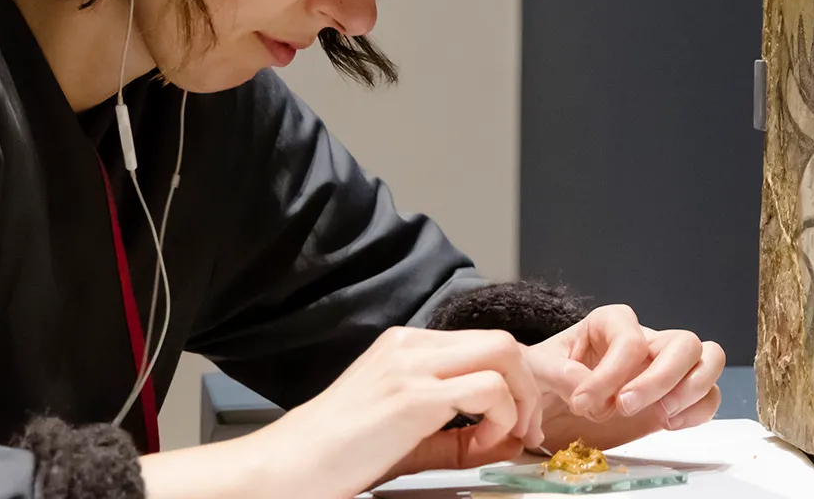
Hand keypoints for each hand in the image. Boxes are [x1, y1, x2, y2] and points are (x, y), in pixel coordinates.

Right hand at [139, 326, 544, 498]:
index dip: (518, 381)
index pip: (485, 344)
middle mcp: (410, 345)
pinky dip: (500, 418)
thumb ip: (454, 435)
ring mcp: (410, 365)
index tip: (524, 421)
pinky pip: (486, 389)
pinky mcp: (411, 395)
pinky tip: (480, 445)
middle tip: (527, 430)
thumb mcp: (405, 439)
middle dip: (531, 386)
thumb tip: (507, 438)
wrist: (281, 471)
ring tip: (505, 438)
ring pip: (503, 354)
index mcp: (406, 347)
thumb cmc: (334, 459)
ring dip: (520, 400)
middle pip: (503, 342)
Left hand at [527, 305, 725, 451]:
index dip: (609, 373)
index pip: (630, 339)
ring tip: (660, 416)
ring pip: (708, 359)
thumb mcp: (536, 368)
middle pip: (683, 342)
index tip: (583, 401)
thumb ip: (557, 371)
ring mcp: (666, 366)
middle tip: (625, 406)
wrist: (552, 405)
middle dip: (658, 379)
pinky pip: (709, 395)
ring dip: (690, 390)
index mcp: (611, 322)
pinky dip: (698, 410)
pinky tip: (667, 424)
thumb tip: (583, 384)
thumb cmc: (546, 377)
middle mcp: (646, 339)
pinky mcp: (676, 396)